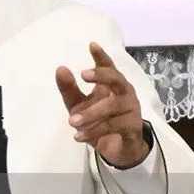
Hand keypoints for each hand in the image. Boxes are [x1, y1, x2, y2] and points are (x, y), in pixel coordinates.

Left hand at [56, 42, 148, 168]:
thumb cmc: (97, 120)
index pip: (108, 67)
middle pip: (117, 79)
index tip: (92, 44)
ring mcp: (131, 111)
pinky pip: (114, 127)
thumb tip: (60, 68)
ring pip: (112, 107)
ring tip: (71, 121)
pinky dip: (95, 132)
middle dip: (101, 75)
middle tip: (83, 74)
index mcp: (111, 85)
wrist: (116, 149)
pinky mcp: (133, 129)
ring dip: (91, 114)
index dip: (101, 56)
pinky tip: (78, 136)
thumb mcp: (78, 104)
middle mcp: (124, 94)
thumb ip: (69, 88)